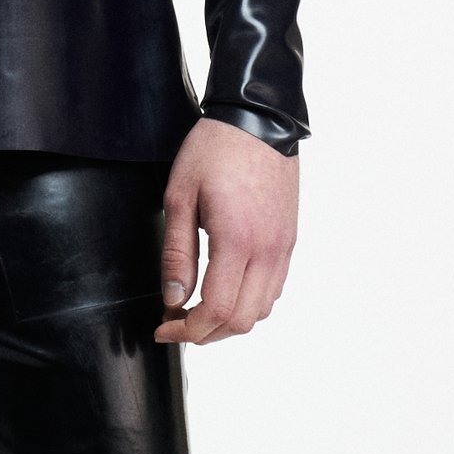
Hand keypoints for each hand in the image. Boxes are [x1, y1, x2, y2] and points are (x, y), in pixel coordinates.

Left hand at [156, 120, 298, 344]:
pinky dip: (249, 302)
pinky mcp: (289, 240)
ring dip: (229, 320)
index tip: (164, 328)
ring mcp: (283, 246)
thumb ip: (177, 253)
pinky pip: (273, 288)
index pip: (216, 310)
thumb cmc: (215, 149)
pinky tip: (225, 288)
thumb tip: (173, 298)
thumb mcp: (180, 197)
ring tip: (198, 308)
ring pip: (262, 310)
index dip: (186, 331)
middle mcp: (267, 250)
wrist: (258, 119)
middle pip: (242, 320)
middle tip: (176, 322)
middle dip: (206, 334)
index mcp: (237, 240)